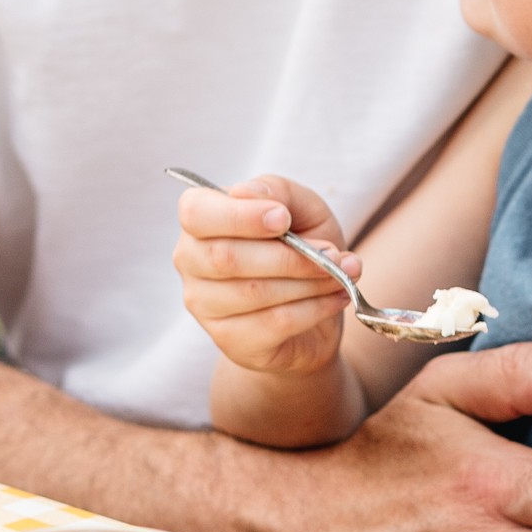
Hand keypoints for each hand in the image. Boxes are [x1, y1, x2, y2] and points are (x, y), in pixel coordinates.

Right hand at [174, 175, 357, 379]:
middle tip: (333, 253)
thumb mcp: (302, 208)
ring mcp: (204, 305)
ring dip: (309, 282)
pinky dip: (314, 308)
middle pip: (226, 257)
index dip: (240, 216)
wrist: (314, 306)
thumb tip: (249, 193)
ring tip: (342, 274)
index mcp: (199, 219)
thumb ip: (278, 192)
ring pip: (253, 292)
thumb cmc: (301, 245)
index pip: (196, 213)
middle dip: (290, 256)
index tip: (283, 218)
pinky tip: (335, 297)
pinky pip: (273, 323)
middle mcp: (190, 261)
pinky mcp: (229, 339)